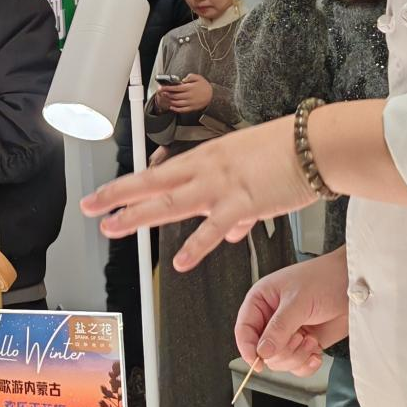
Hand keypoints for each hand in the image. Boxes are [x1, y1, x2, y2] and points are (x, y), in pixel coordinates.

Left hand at [81, 113, 310, 270]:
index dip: (131, 184)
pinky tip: (180, 262)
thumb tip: (228, 233)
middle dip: (117, 195)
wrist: (317, 143)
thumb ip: (237, 207)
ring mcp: (221, 186)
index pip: (161, 172)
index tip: (107, 192)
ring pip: (169, 202)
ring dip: (137, 216)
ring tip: (111, 227)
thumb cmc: (291, 151)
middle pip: (152, 183)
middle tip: (89, 206)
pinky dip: (196, 247)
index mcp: (208, 157)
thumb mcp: (254, 170)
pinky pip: (213, 229)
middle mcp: (207, 169)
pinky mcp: (243, 203)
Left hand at [157, 72, 212, 114]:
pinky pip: (182, 110)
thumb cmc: (205, 87)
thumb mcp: (199, 78)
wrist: (213, 96)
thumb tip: (183, 79)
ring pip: (177, 103)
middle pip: (175, 96)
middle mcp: (189, 96)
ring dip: (170, 101)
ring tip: (166, 98)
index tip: (162, 87)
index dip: (167, 88)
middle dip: (167, 94)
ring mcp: (190, 103)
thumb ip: (190, 76)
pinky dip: (175, 109)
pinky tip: (172, 107)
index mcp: (190, 88)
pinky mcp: (192, 108)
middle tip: (162, 92)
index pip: (176, 88)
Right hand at [235, 251, 348, 375]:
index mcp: (261, 301)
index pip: (244, 330)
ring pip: (280, 361)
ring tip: (310, 339)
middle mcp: (272, 319)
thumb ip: (279, 328)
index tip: (257, 362)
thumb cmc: (325, 279)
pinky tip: (316, 352)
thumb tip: (263, 351)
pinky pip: (297, 366)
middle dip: (282, 351)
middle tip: (298, 338)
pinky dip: (307, 364)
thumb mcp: (297, 301)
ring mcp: (288, 334)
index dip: (248, 348)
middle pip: (263, 351)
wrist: (354, 286)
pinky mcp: (304, 344)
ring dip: (297, 356)